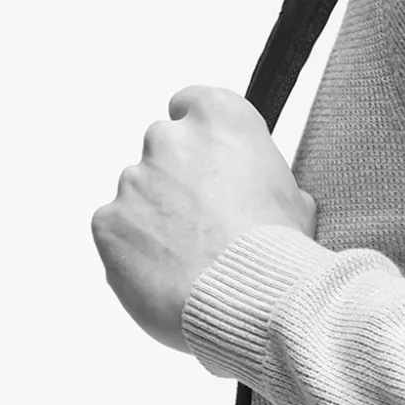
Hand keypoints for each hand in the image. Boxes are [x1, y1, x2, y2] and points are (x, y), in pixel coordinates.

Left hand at [92, 85, 317, 353]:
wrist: (253, 300)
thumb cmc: (281, 252)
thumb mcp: (297, 204)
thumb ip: (265, 184)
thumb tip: (260, 197)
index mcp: (222, 120)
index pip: (193, 103)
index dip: (202, 137)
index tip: (210, 160)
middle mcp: (170, 139)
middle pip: (165, 152)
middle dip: (180, 183)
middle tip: (209, 226)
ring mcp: (132, 180)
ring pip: (140, 197)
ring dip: (159, 221)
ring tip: (195, 264)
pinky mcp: (107, 222)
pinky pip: (118, 234)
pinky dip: (136, 253)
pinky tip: (171, 278)